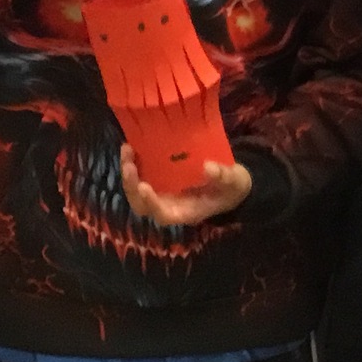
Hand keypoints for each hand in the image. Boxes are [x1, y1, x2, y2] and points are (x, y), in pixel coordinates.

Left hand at [120, 146, 251, 224]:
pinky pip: (141, 176)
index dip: (151, 203)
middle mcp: (170, 206)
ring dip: (128, 174)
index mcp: (186, 212)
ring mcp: (163, 194)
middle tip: (128, 165)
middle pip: (142, 206)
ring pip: (137, 191)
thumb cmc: (232, 187)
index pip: (163, 214)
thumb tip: (208, 167)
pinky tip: (131, 146)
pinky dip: (134, 164)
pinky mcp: (161, 180)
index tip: (144, 186)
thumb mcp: (235, 182)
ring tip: (126, 150)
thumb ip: (223, 177)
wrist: (231, 183)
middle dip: (132, 187)